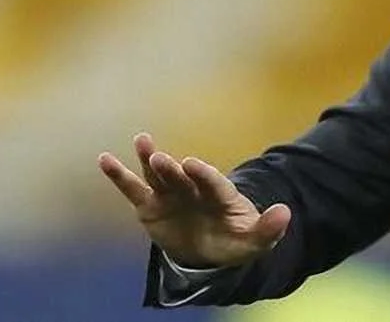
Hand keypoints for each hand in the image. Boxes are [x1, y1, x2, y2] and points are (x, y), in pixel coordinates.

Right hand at [98, 133, 290, 268]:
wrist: (211, 248)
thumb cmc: (234, 240)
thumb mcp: (254, 241)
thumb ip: (268, 228)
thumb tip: (285, 212)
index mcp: (220, 195)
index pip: (213, 183)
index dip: (203, 174)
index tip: (191, 164)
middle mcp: (194, 189)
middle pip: (183, 178)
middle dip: (173, 169)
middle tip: (163, 159)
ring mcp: (171, 195)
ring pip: (159, 176)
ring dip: (150, 160)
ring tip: (142, 141)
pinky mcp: (150, 206)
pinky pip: (133, 190)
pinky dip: (118, 176)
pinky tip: (104, 160)